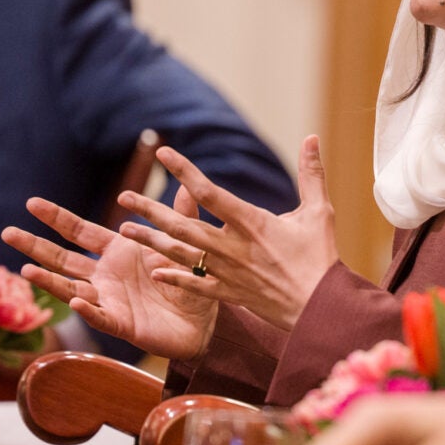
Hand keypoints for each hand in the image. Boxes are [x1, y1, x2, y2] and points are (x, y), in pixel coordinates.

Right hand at [1, 186, 217, 360]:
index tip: (32, 203)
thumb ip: (181, 215)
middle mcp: (106, 274)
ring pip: (71, 288)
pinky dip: (87, 309)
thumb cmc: (190, 278)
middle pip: (63, 258)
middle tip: (8, 232)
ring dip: (49, 279)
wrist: (206, 318)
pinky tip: (75, 300)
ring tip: (26, 269)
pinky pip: (100, 316)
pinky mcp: (120, 323)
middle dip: (35, 246)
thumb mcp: (184, 242)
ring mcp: (108, 299)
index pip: (80, 231)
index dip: (57, 218)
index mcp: (117, 250)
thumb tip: (187, 184)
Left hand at [117, 135, 338, 329]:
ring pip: (181, 255)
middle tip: (124, 197)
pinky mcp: (230, 294)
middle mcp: (232, 247)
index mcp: (251, 222)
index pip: (209, 192)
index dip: (184, 171)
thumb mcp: (319, 211)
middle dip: (151, 210)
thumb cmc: (321, 257)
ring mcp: (228, 273)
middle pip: (184, 225)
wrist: (320, 308)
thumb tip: (312, 137)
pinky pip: (195, 286)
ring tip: (124, 231)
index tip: (163, 153)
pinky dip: (174, 278)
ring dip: (151, 242)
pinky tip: (154, 271)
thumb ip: (311, 173)